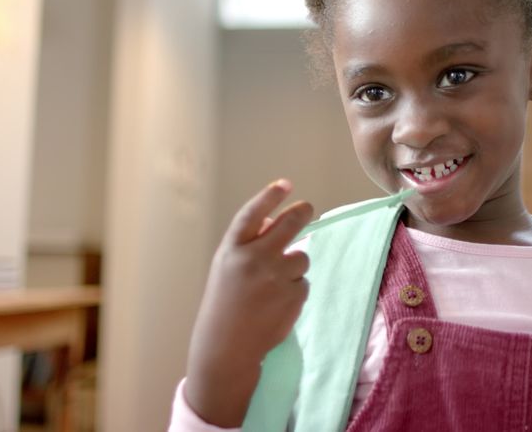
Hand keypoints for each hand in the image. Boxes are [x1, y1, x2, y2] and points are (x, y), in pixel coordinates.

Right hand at [185, 179, 313, 426]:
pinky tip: (276, 304)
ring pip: (301, 257)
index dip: (271, 196)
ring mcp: (275, 277)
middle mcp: (254, 258)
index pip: (254, 213)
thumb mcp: (227, 267)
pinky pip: (303, 282)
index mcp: (232, 249)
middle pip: (290, 224)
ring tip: (273, 286)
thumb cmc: (225, 302)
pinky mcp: (293, 295)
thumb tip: (280, 219)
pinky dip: (295, 290)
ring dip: (294, 265)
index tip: (285, 184)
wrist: (226, 346)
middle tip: (307, 208)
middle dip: (302, 212)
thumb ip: (249, 243)